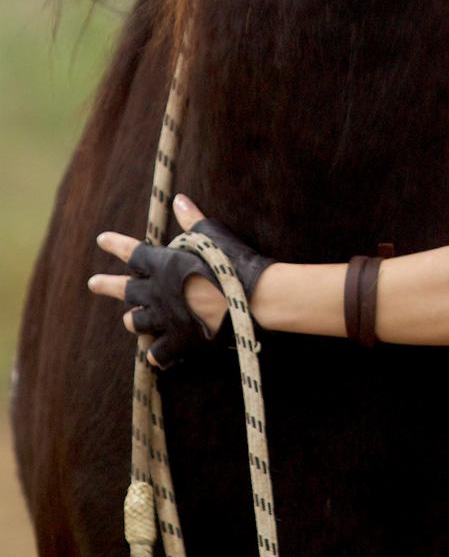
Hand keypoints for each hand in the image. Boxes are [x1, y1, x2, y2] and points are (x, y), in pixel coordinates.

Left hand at [89, 195, 272, 366]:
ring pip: (135, 322)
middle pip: (123, 289)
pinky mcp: (178, 341)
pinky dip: (157, 353)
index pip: (132, 252)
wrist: (249, 298)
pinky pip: (158, 352)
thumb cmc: (231, 261)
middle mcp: (156, 292)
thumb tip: (178, 200)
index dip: (116, 244)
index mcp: (162, 264)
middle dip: (106, 285)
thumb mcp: (211, 234)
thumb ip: (191, 219)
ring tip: (129, 319)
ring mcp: (165, 319)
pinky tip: (156, 356)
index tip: (101, 240)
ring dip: (133, 318)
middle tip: (93, 283)